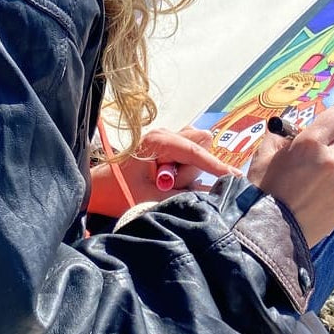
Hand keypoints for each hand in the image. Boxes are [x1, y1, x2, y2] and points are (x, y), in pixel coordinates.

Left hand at [87, 126, 235, 217]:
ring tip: (163, 184)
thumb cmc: (120, 192)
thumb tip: (208, 195)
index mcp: (158, 141)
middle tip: (171, 184)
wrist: (99, 189)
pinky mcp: (168, 147)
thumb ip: (181, 195)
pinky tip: (169, 179)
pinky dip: (186, 167)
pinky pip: (190, 152)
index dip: (215, 165)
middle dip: (193, 167)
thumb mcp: (150, 199)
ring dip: (187, 170)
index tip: (234, 177)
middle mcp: (165, 134)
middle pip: (200, 144)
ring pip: (196, 148)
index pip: (195, 151)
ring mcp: (167, 139)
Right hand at [247, 105, 333, 246]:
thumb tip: (289, 126)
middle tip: (322, 147)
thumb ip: (280, 136)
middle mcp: (332, 160)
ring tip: (327, 167)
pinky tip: (324, 188)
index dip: (333, 119)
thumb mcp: (264, 156)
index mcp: (310, 143)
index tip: (325, 125)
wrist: (270, 232)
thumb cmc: (263, 191)